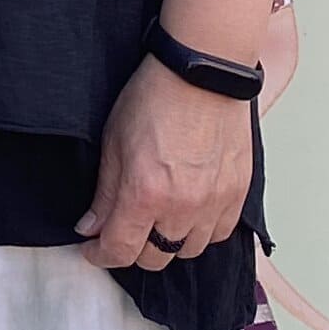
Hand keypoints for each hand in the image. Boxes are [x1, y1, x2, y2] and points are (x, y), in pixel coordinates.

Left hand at [81, 57, 252, 272]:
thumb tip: (91, 228)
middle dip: (133, 249)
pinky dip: (202, 231)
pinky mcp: (237, 192)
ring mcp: (214, 202)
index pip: (121, 251)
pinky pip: (219, 233)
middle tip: (124, 229)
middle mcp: (182, 207)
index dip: (101, 255)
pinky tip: (189, 212)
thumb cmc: (155, 96)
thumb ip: (104, 193)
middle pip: (155, 258)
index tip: (93, 249)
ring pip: (188, 250)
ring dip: (169, 242)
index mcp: (145, 194)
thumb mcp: (113, 142)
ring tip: (158, 219)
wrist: (203, 71)